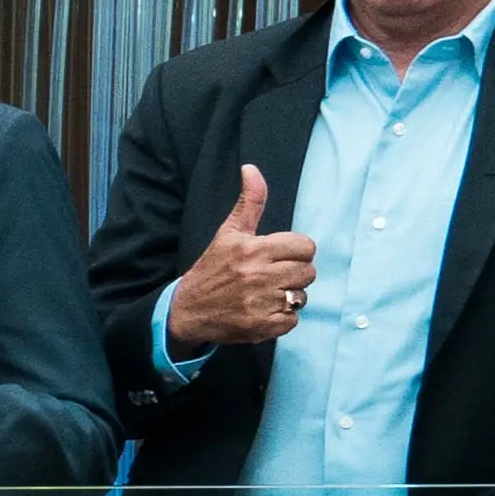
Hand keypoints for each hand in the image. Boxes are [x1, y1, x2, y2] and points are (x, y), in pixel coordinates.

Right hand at [168, 163, 320, 347]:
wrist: (186, 310)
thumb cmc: (212, 269)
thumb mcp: (228, 233)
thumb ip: (249, 202)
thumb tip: (251, 169)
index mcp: (253, 249)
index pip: (305, 247)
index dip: (295, 252)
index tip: (277, 257)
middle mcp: (257, 275)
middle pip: (308, 272)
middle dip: (293, 275)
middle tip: (271, 277)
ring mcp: (260, 302)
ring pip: (302, 297)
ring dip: (288, 298)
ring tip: (265, 295)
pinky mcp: (261, 326)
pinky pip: (292, 321)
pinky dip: (280, 319)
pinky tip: (262, 312)